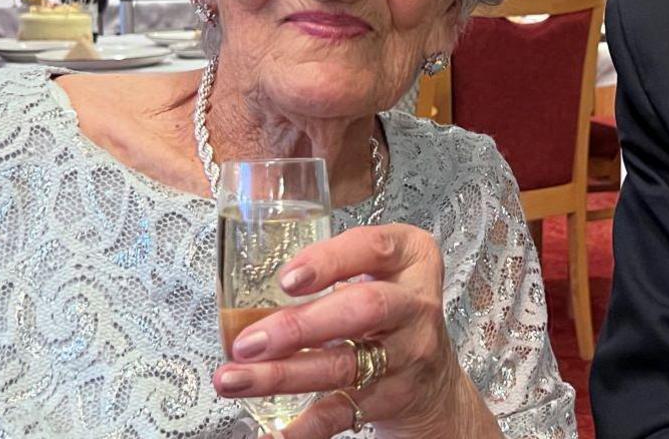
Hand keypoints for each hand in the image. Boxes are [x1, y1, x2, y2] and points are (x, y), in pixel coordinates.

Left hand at [212, 224, 492, 437]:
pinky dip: (306, 426)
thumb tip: (246, 302)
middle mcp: (416, 305)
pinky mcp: (394, 397)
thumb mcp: (379, 275)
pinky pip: (345, 412)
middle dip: (300, 326)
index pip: (375, 248)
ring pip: (346, 365)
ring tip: (235, 379)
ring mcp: (410, 354)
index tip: (286, 279)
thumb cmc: (390, 316)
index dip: (330, 261)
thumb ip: (332, 273)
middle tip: (248, 342)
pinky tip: (275, 433)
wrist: (433, 382)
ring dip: (284, 375)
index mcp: (412, 259)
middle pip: (364, 309)